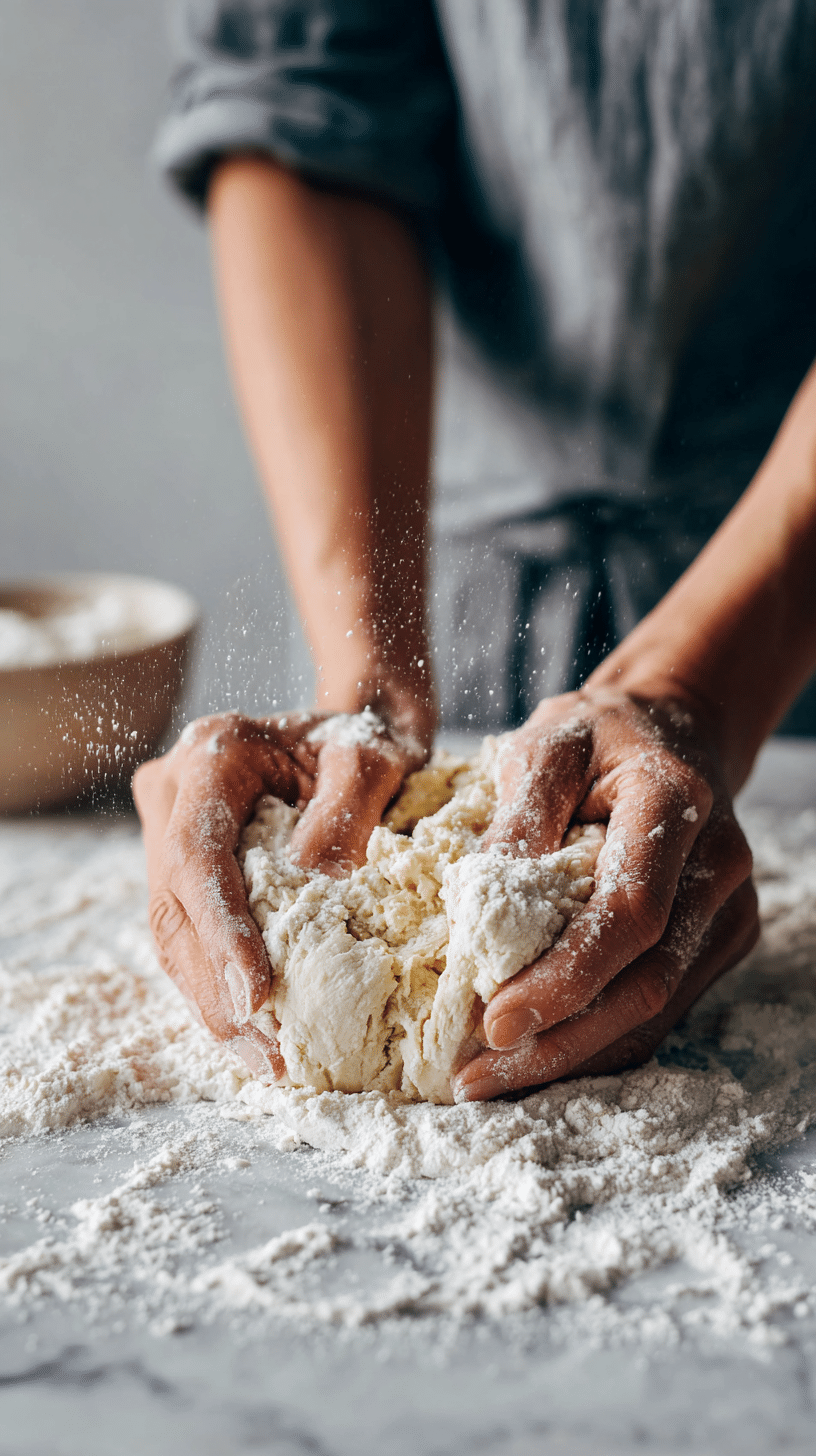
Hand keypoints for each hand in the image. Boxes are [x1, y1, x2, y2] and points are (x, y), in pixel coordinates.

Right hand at [133, 708, 427, 1075]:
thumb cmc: (369, 740)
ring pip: (173, 933)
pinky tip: (258, 1036)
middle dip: (216, 988)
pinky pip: (191, 937)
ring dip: (214, 1003)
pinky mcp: (185, 871)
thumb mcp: (372, 758)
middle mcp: (174, 793)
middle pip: (174, 906)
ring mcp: (170, 833)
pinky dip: (221, 988)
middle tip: (267, 1053)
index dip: (222, 930)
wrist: (355, 729)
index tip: (256, 993)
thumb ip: (345, 808)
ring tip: (267, 1061)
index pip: (197, 853)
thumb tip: (317, 880)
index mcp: (210, 754)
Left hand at [453, 689, 758, 1101]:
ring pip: (654, 1011)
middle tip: (474, 1077)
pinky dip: (594, 1040)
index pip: (631, 912)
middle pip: (646, 982)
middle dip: (559, 1042)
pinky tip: (534, 1056)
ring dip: (572, 1055)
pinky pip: (658, 1008)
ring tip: (490, 1080)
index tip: (493, 1020)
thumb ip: (519, 815)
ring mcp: (726, 913)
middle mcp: (719, 869)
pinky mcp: (715, 942)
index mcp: (676, 807)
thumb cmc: (598, 735)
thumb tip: (478, 909)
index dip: (566, 977)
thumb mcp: (546, 743)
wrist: (671, 730)